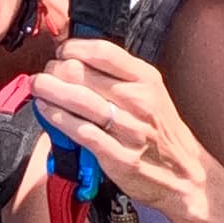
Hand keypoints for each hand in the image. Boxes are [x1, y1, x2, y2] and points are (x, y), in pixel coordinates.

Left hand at [27, 39, 213, 222]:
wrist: (186, 175)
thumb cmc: (161, 132)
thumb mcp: (152, 93)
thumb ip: (120, 75)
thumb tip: (77, 58)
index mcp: (146, 79)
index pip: (102, 51)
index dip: (73, 47)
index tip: (61, 53)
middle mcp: (138, 101)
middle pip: (83, 73)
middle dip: (55, 70)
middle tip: (45, 75)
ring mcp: (129, 130)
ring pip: (78, 100)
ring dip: (50, 91)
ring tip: (37, 87)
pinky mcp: (119, 157)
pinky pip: (81, 132)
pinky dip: (59, 120)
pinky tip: (46, 112)